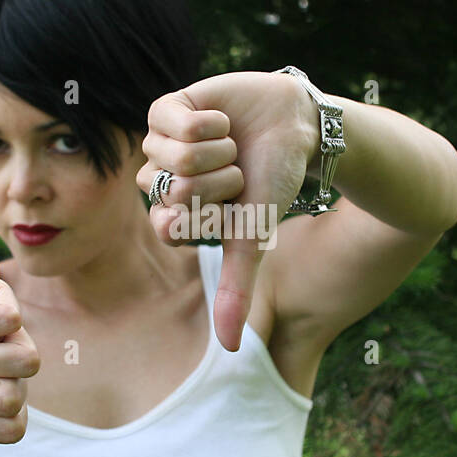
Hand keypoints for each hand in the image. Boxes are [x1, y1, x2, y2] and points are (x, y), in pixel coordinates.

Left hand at [136, 70, 317, 351]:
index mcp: (173, 214)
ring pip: (175, 156)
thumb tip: (230, 349)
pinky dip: (212, 123)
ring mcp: (160, 142)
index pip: (167, 226)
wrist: (296, 127)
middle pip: (171, 191)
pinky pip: (176, 122)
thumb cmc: (273, 182)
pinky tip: (223, 120)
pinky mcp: (168, 107)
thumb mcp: (253, 238)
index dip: (208, 215)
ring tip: (233, 145)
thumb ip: (236, 288)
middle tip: (237, 171)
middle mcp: (161, 180)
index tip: (232, 207)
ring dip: (218, 152)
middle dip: (218, 182)